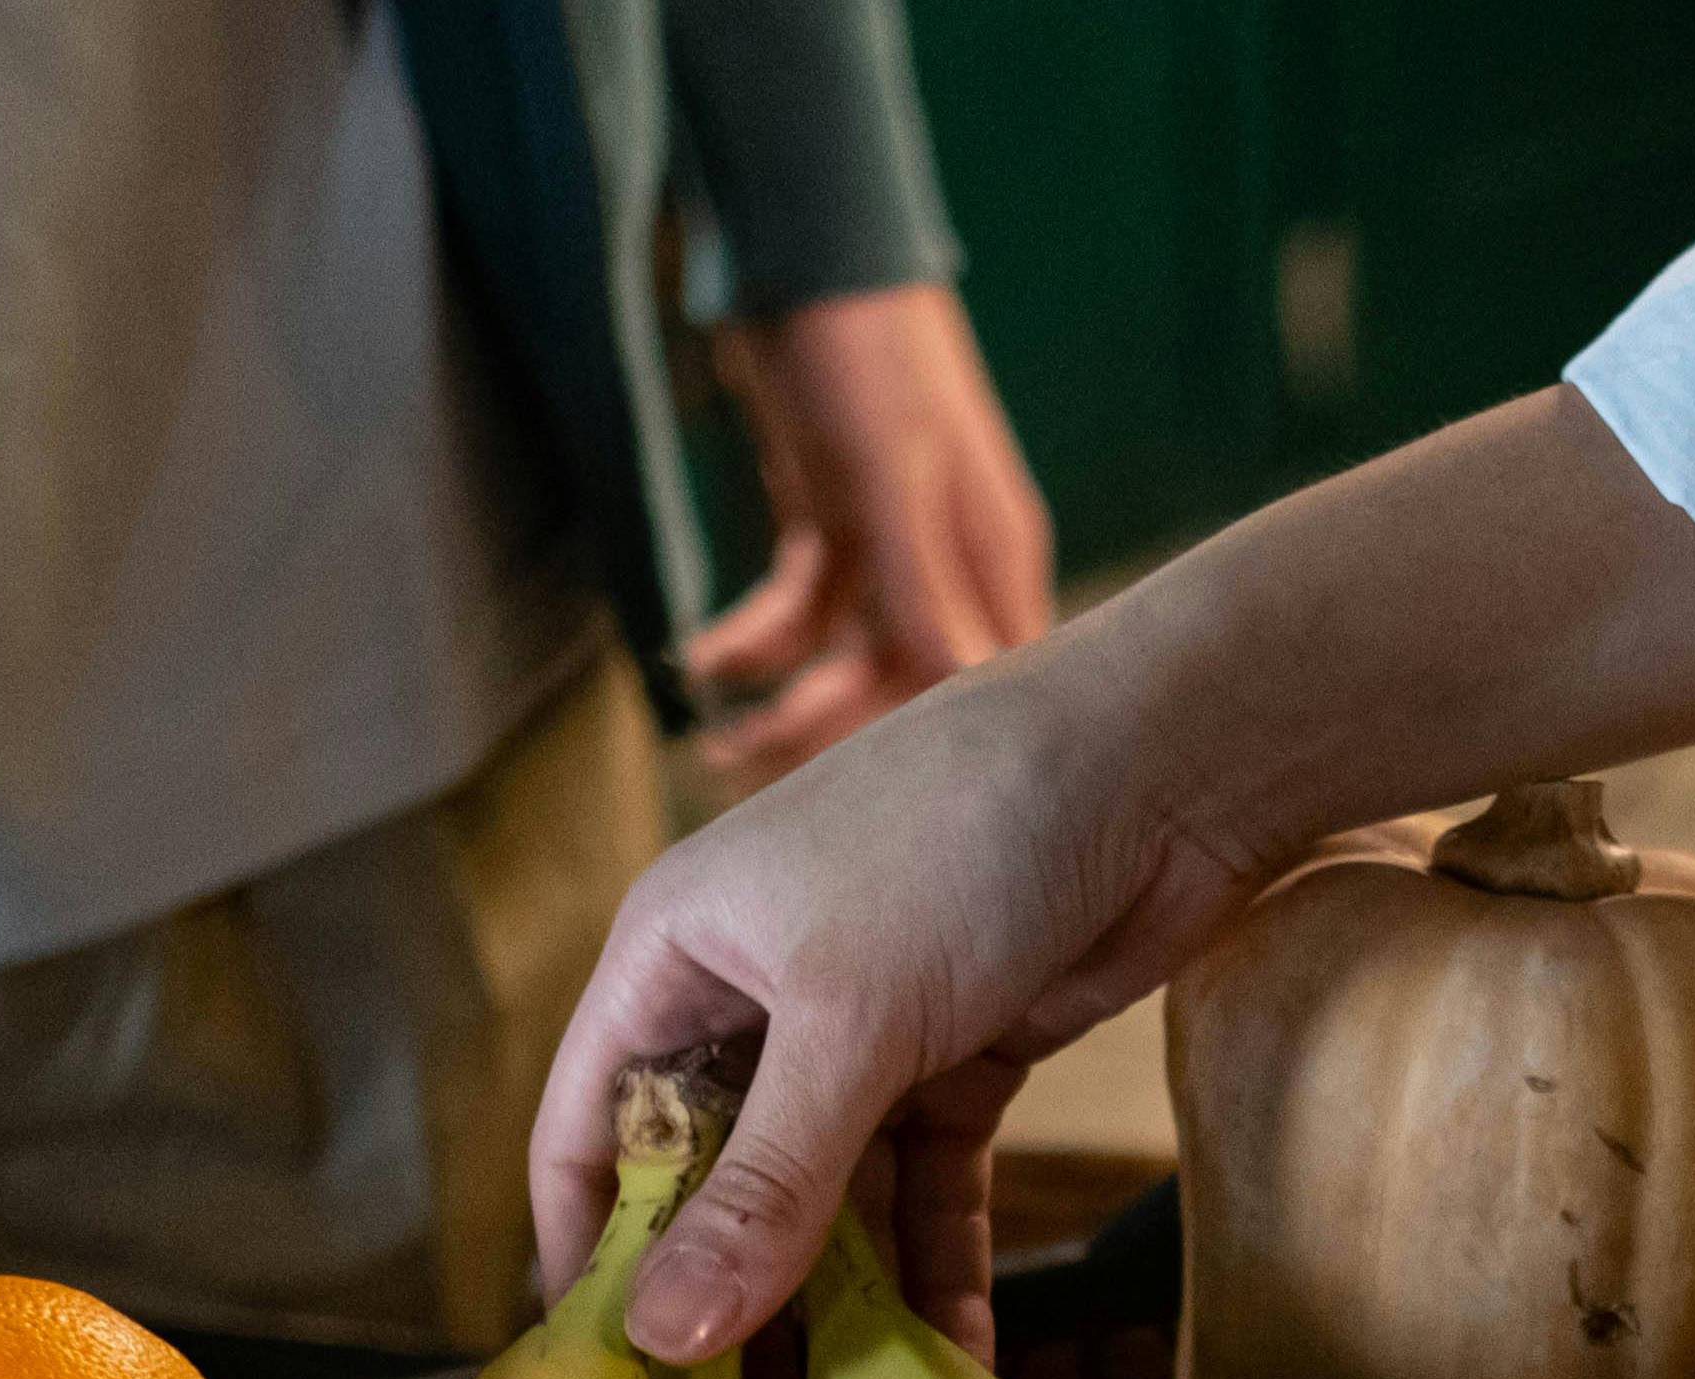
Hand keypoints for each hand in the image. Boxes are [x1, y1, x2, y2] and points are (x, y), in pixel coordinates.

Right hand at [533, 389, 1694, 1362]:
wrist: (1166, 756)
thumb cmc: (969, 839)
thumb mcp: (850, 1024)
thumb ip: (765, 1189)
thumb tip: (662, 1337)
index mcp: (672, 957)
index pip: (587, 1128)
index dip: (584, 1252)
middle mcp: (751, 994)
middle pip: (711, 1176)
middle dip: (727, 1298)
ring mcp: (860, 1027)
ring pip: (826, 1195)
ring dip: (843, 1300)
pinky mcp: (961, 1052)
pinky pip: (926, 1185)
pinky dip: (941, 1264)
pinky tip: (958, 1358)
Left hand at [688, 282, 1054, 790]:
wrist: (808, 251)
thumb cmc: (866, 355)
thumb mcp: (892, 476)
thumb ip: (925, 594)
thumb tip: (966, 707)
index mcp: (992, 562)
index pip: (977, 695)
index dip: (919, 758)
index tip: (852, 811)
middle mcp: (954, 565)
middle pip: (905, 691)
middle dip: (830, 740)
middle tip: (740, 777)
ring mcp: (895, 546)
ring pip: (846, 660)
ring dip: (782, 702)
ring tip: (708, 739)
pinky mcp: (836, 522)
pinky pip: (802, 610)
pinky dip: (755, 639)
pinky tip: (701, 654)